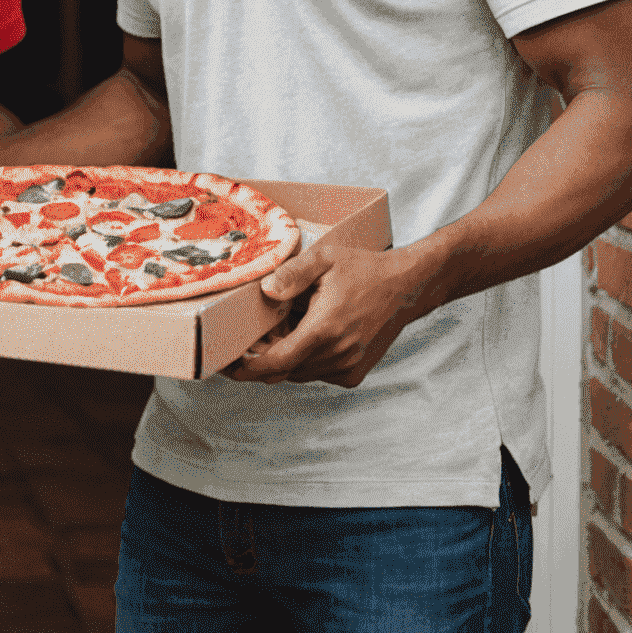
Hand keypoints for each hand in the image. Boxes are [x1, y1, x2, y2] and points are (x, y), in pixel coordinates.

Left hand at [225, 243, 428, 387]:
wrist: (405, 287)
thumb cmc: (364, 269)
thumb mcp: (325, 259)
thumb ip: (292, 274)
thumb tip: (265, 291)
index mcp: (324, 330)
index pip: (276, 362)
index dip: (247, 368)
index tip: (226, 365)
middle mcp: (336, 355)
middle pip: (283, 370)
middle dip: (260, 360)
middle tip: (244, 341)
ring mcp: (346, 367)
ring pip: (299, 373)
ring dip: (283, 358)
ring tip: (278, 330)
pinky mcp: (353, 373)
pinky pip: (316, 373)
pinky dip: (304, 360)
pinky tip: (304, 334)